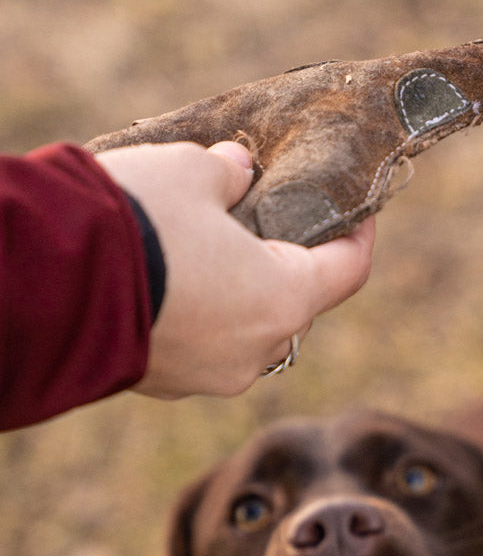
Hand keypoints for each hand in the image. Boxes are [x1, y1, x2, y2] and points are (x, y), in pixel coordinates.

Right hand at [96, 140, 374, 398]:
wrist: (51, 283)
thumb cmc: (137, 222)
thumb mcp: (190, 171)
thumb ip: (229, 172)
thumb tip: (239, 172)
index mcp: (284, 300)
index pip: (348, 271)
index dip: (357, 235)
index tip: (357, 211)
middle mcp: (256, 352)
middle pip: (294, 304)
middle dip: (284, 262)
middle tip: (265, 219)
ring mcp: (210, 376)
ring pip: (243, 330)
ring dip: (235, 292)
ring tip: (203, 246)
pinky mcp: (165, 384)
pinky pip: (197, 345)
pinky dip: (194, 315)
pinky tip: (164, 278)